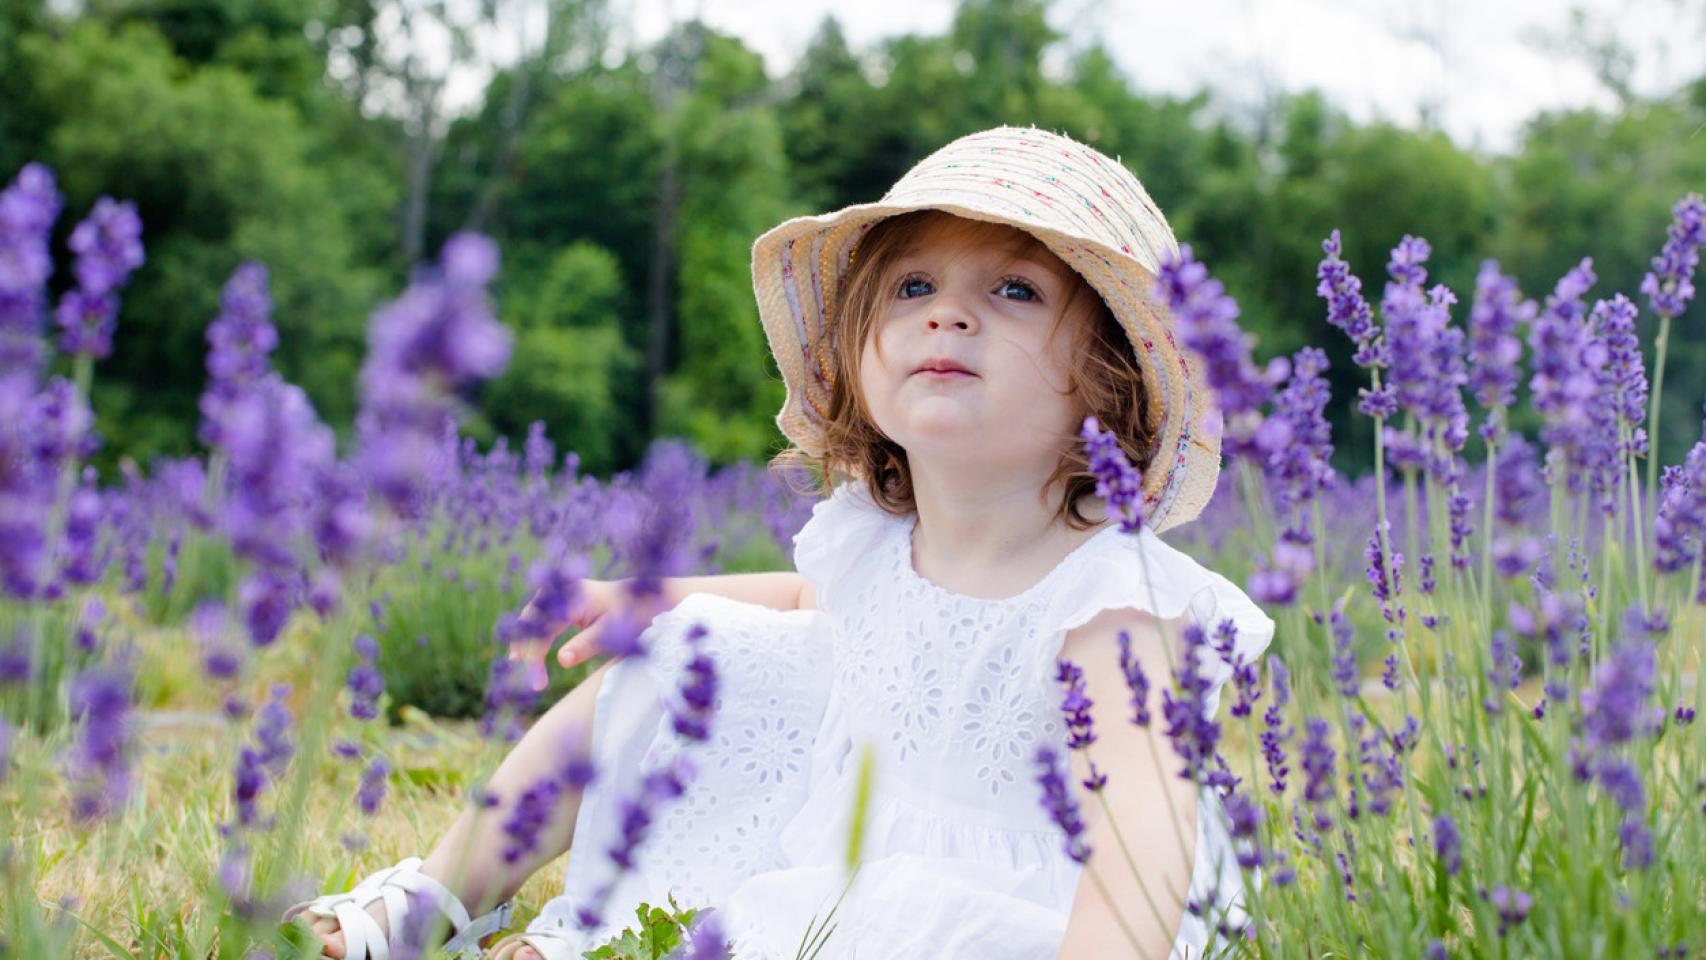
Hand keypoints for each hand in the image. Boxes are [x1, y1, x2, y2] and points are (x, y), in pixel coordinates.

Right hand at [505, 579, 674, 688]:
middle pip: (531, 622)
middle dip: (527, 651)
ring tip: (517, 665)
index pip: (544, 629)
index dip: (535, 656)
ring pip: (530, 618)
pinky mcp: (559, 599)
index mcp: (574, 596)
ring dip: (523, 642)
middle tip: (534, 683)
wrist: (641, 598)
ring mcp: (558, 592)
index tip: (538, 683)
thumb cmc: (629, 616)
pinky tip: (520, 652)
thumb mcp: (611, 632)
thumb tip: (562, 661)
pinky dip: (529, 634)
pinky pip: (537, 616)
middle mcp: (561, 590)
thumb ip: (586, 645)